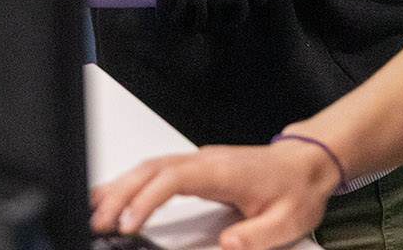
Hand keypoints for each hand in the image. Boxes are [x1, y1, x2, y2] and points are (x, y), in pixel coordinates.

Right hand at [89, 140, 336, 249]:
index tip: (128, 222)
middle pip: (152, 169)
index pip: (173, 178)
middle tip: (97, 222)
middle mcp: (205, 160)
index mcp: (222, 170)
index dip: (147, 199)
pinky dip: (133, 183)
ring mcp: (199, 161)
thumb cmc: (295, 189)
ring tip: (96, 211)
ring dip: (122, 187)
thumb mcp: (287, 221)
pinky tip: (119, 197)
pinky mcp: (197, 168)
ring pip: (150, 167)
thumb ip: (256, 237)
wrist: (306, 163)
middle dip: (121, 194)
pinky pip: (157, 171)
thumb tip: (227, 246)